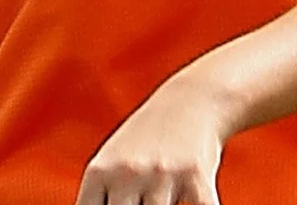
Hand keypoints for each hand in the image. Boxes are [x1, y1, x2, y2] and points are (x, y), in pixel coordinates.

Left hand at [75, 73, 228, 204]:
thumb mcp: (112, 162)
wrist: (191, 101)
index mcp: (100, 172)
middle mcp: (127, 172)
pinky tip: (195, 201)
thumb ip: (100, 197)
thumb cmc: (146, 141)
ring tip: (164, 196)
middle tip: (142, 203)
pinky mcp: (196, 178)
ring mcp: (162, 175)